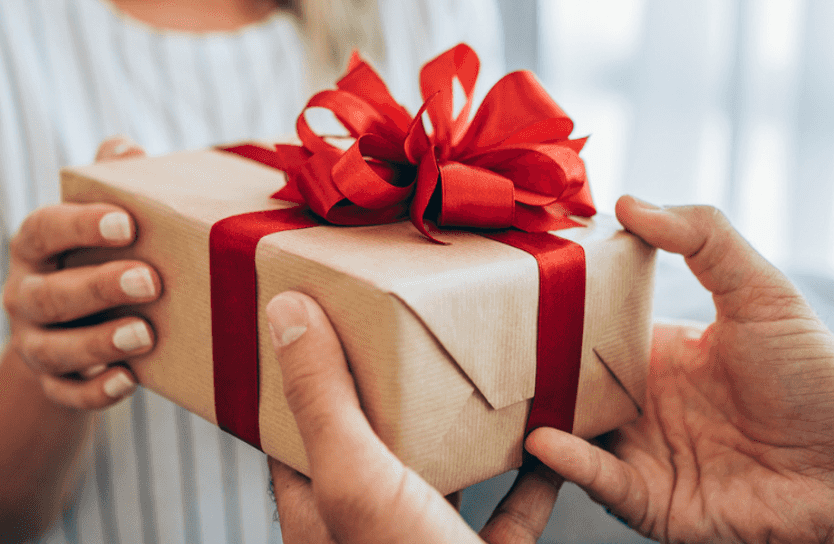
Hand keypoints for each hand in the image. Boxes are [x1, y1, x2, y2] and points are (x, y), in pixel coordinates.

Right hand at [1, 135, 157, 409]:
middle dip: (99, 287)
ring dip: (99, 342)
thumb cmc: (95, 256)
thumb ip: (110, 180)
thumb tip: (125, 147)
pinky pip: (66, 394)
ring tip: (145, 334)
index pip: (43, 228)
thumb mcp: (100, 218)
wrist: (71, 328)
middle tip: (151, 280)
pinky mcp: (52, 384)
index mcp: (34, 246)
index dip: (80, 225)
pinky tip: (129, 381)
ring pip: (54, 349)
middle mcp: (24, 295)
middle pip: (50, 294)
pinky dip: (95, 392)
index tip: (126, 221)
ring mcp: (34, 343)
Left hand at [264, 291, 564, 543]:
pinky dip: (532, 479)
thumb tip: (284, 311)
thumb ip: (323, 399)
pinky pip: (509, 514)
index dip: (300, 368)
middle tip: (413, 325)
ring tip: (485, 369)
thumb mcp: (358, 478)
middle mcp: (366, 528)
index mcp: (319, 510)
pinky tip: (549, 442)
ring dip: (465, 427)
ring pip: (441, 473)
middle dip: (392, 387)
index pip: (293, 425)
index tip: (320, 311)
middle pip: (371, 441)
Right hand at [526, 196, 833, 542]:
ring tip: (501, 396)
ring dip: (535, 418)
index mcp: (656, 354)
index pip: (587, 330)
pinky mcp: (650, 500)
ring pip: (569, 434)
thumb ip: (704, 237)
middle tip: (481, 344)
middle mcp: (640, 404)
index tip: (509, 286)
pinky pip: (599, 481)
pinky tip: (547, 440)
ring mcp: (641, 452)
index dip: (552, 312)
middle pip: (566, 383)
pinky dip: (570, 464)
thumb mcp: (762, 291)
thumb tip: (628, 200)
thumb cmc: (817, 379)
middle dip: (526, 369)